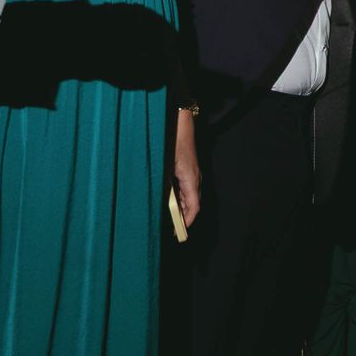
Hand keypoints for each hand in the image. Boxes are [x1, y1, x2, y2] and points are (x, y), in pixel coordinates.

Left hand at [173, 108, 201, 228]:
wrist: (179, 123)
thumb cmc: (171, 142)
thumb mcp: (163, 166)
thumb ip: (163, 186)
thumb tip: (160, 203)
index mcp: (191, 179)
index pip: (194, 207)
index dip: (187, 221)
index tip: (179, 232)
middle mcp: (195, 178)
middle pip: (193, 203)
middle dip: (183, 217)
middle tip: (172, 228)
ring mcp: (193, 173)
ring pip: (190, 196)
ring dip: (181, 208)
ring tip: (169, 217)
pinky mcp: (189, 169)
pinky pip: (187, 188)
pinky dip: (180, 198)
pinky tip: (169, 199)